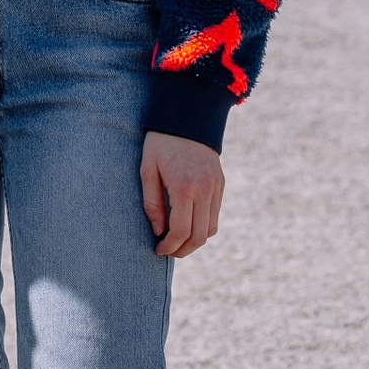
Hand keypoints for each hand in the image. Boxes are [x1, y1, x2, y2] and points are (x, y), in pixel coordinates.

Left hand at [140, 132, 223, 260]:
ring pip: (211, 229)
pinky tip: (188, 225)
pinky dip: (204, 227)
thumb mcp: (147, 170)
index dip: (170, 246)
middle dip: (183, 250)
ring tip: (178, 242)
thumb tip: (159, 232)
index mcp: (184, 186)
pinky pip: (215, 215)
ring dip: (195, 241)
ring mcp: (216, 187)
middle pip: (199, 236)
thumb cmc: (161, 143)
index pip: (181, 230)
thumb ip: (152, 203)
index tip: (158, 249)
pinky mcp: (221, 184)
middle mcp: (205, 189)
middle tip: (168, 251)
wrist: (188, 116)